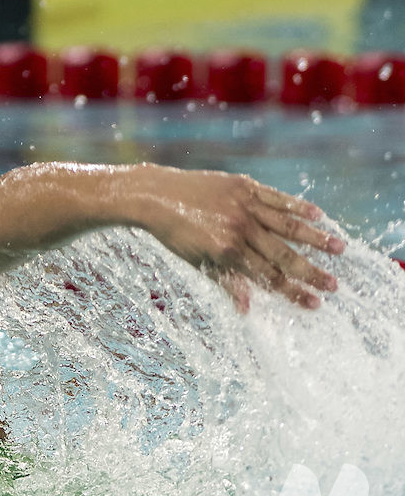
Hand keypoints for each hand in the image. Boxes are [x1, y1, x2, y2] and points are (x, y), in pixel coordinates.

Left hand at [130, 165, 343, 311]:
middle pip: (283, 255)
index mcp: (227, 251)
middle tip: (334, 286)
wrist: (155, 195)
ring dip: (315, 238)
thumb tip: (248, 309)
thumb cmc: (174, 233)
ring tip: (339, 249)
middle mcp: (239, 229)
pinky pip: (276, 197)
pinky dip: (298, 206)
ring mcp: (244, 205)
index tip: (314, 303)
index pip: (267, 276)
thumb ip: (226, 282)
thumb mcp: (197, 261)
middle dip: (310, 272)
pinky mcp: (243, 186)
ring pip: (288, 224)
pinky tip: (319, 215)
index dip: (292, 291)